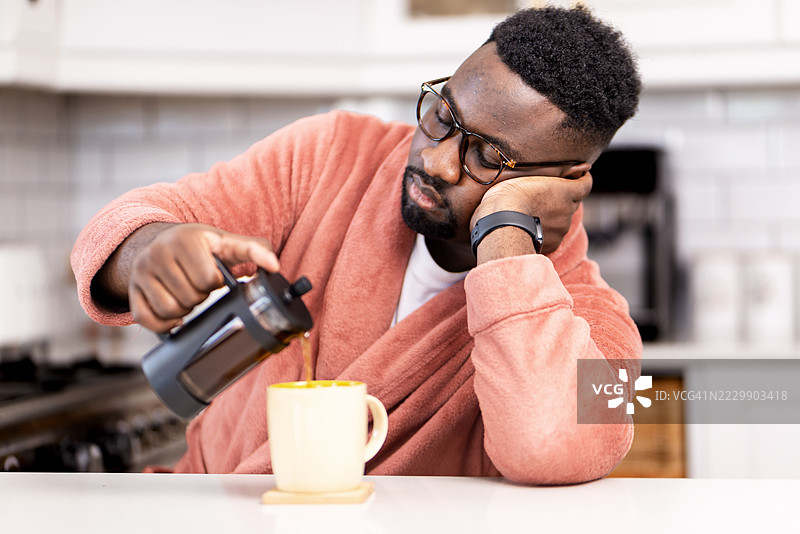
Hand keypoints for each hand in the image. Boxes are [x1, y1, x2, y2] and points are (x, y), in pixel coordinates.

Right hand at [128, 223, 279, 331]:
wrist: (160, 240)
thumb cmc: (199, 245)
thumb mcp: (225, 242)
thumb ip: (254, 249)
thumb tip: (274, 266)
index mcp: (185, 239)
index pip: (208, 279)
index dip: (215, 283)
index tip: (214, 276)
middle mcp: (158, 252)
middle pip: (190, 297)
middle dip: (201, 296)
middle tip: (199, 285)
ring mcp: (141, 272)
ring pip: (170, 310)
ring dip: (185, 310)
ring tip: (187, 295)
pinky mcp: (131, 290)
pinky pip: (147, 319)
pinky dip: (163, 323)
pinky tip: (173, 314)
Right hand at [470, 172, 591, 254]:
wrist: (501, 225)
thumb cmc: (508, 196)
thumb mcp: (526, 176)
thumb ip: (546, 177)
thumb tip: (565, 172)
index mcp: (565, 190)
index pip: (586, 184)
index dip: (584, 180)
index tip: (580, 177)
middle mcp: (567, 210)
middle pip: (572, 203)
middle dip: (562, 199)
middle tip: (544, 197)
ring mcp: (561, 228)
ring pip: (562, 220)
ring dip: (553, 216)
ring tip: (532, 215)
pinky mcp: (553, 243)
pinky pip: (554, 236)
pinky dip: (546, 232)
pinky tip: (531, 229)